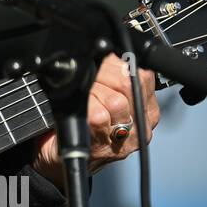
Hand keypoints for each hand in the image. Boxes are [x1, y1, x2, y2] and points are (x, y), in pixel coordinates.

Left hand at [32, 52, 160, 187]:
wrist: (59, 157)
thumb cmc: (81, 122)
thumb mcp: (103, 93)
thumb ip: (112, 74)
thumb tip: (107, 49)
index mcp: (147, 107)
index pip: (144, 74)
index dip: (117, 62)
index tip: (100, 62)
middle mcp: (142, 125)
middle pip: (129, 85)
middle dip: (102, 76)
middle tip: (87, 80)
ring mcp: (126, 139)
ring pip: (116, 101)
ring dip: (91, 93)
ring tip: (82, 99)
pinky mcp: (105, 147)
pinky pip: (99, 117)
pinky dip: (84, 108)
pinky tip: (78, 111)